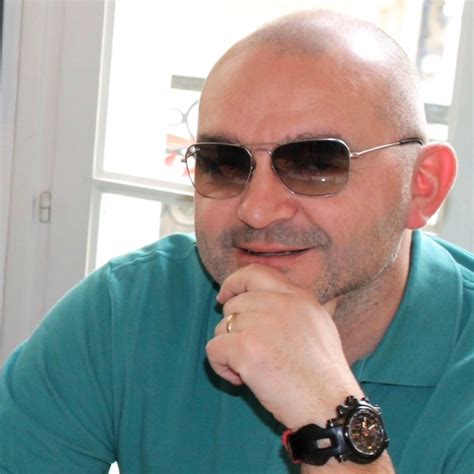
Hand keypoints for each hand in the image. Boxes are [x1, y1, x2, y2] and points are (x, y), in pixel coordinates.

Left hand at [206, 263, 363, 429]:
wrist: (330, 407)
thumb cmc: (323, 375)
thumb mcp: (318, 324)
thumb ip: (292, 307)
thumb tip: (259, 299)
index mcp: (299, 296)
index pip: (255, 272)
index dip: (234, 282)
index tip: (224, 297)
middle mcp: (281, 303)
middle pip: (234, 304)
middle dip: (235, 329)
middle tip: (253, 353)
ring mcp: (262, 323)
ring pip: (222, 327)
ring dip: (230, 351)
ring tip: (254, 370)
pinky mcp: (246, 348)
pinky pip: (214, 348)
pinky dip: (221, 367)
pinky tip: (243, 380)